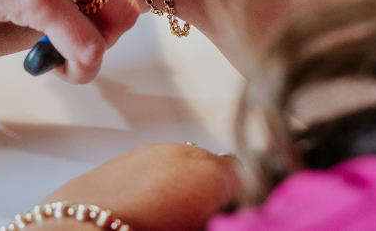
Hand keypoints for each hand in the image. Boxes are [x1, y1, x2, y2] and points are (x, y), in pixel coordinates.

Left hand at [34, 144, 240, 230]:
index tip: (229, 214)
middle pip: (217, 167)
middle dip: (213, 190)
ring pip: (184, 164)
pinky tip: (143, 208)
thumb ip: (218, 217)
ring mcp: (155, 152)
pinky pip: (153, 166)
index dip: (241, 200)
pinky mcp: (125, 157)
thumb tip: (222, 214)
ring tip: (168, 216)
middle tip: (199, 217)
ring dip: (184, 184)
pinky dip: (155, 182)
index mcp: (215, 175)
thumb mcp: (196, 227)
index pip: (250, 179)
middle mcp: (188, 155)